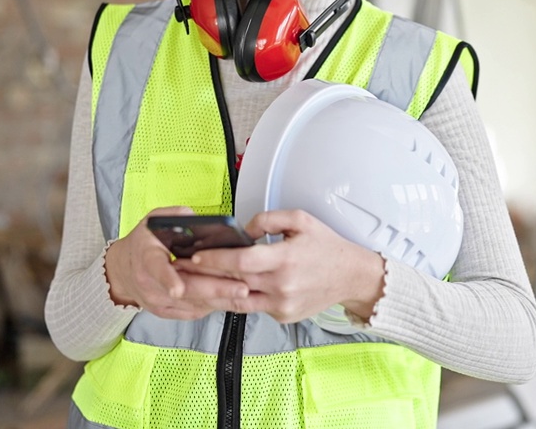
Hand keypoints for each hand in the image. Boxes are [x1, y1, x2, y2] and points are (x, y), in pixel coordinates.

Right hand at [104, 206, 250, 320]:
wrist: (122, 270)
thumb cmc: (143, 244)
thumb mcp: (153, 221)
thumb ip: (174, 216)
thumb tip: (195, 218)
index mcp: (146, 257)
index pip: (156, 269)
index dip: (168, 279)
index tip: (178, 288)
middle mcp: (150, 283)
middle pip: (185, 290)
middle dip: (216, 289)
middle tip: (241, 288)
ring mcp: (157, 300)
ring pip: (192, 304)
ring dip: (220, 299)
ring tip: (244, 293)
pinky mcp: (165, 312)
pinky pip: (192, 312)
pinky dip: (212, 306)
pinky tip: (230, 299)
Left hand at [177, 209, 384, 323]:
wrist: (352, 277)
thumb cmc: (328, 248)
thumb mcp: (301, 220)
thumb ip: (268, 220)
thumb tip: (244, 229)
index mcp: (285, 259)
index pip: (241, 261)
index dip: (215, 259)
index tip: (195, 255)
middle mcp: (282, 285)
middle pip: (234, 282)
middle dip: (205, 275)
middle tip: (183, 270)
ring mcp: (282, 304)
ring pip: (239, 300)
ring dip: (216, 291)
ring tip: (195, 282)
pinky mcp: (283, 316)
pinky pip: (253, 307)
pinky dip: (238, 298)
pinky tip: (223, 290)